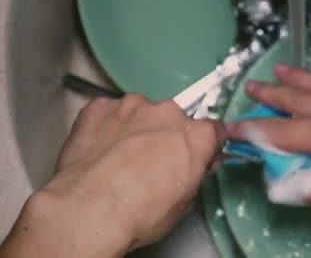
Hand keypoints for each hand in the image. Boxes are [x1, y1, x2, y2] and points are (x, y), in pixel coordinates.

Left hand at [2, 95, 223, 256]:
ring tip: (119, 156)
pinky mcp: (99, 107)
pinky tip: (98, 149)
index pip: (212, 130)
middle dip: (165, 135)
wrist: (90, 209)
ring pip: (140, 111)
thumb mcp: (184, 202)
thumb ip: (193, 172)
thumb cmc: (141, 213)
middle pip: (173, 118)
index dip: (202, 145)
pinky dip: (106, 125)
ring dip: (136, 127)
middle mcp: (168, 112)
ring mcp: (132, 106)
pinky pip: (108, 112)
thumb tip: (189, 166)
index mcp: (197, 135)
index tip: (192, 157)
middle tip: (150, 162)